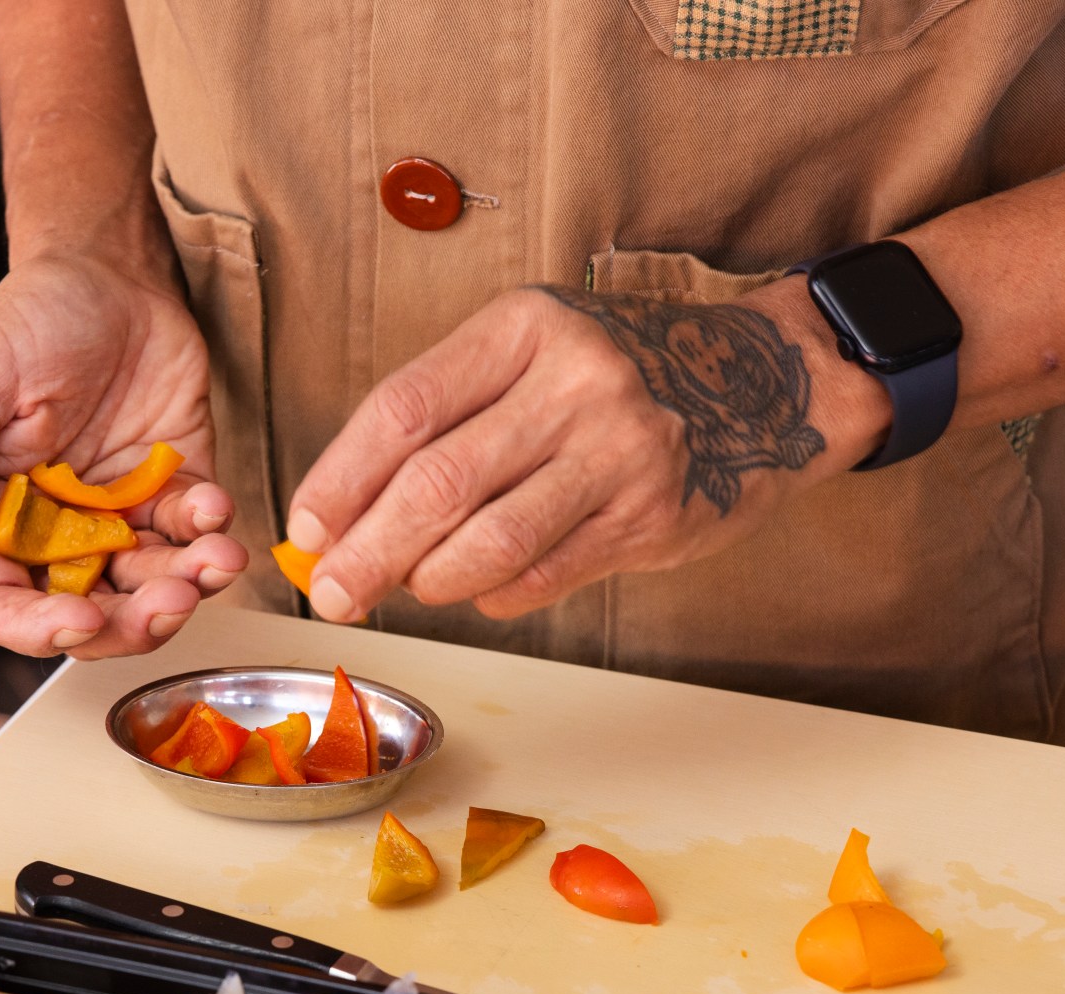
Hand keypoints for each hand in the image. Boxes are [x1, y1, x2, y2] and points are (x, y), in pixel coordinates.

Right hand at [0, 252, 248, 657]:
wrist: (111, 271)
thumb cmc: (31, 317)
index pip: (0, 602)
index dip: (35, 628)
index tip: (77, 619)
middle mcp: (55, 531)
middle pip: (87, 612)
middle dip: (130, 622)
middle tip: (169, 603)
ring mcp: (118, 517)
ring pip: (149, 586)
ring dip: (185, 585)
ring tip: (214, 560)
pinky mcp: (173, 491)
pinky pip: (195, 536)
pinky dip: (211, 533)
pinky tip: (214, 506)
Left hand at [284, 281, 883, 622]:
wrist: (759, 381)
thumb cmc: (614, 370)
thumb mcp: (531, 349)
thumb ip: (445, 415)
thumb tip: (345, 511)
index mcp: (524, 328)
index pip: (404, 409)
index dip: (341, 479)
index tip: (305, 529)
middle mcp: (573, 384)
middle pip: (437, 485)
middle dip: (367, 552)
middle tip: (330, 593)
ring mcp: (619, 453)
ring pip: (491, 541)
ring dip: (428, 581)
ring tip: (402, 590)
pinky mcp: (651, 516)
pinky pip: (545, 574)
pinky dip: (496, 592)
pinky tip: (478, 588)